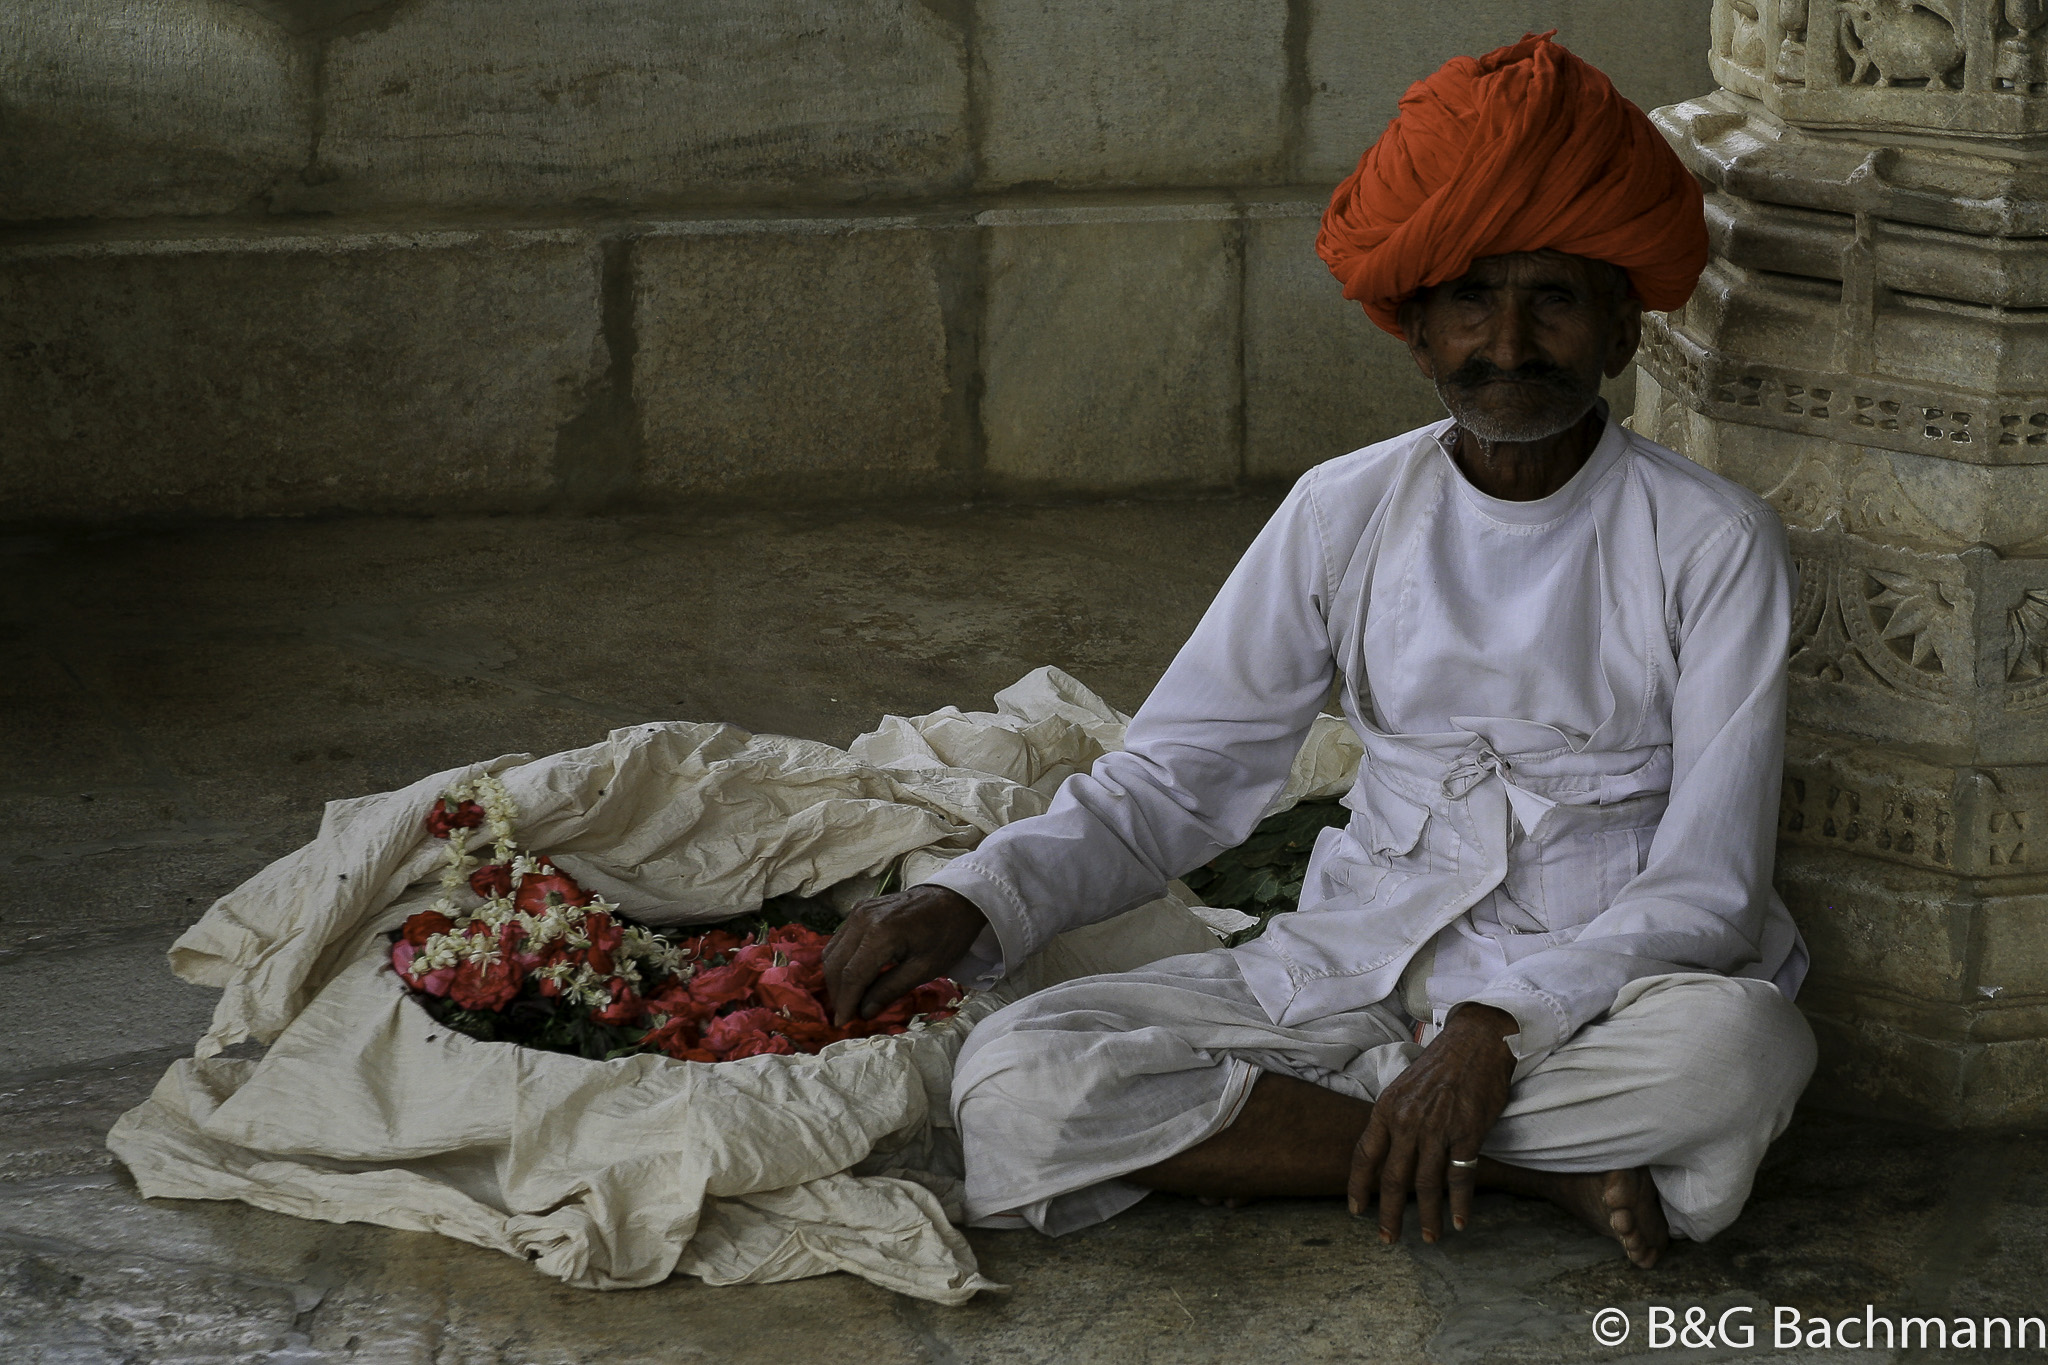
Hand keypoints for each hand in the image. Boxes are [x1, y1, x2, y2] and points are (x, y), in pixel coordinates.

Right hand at [823, 884, 987, 1026]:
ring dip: (836, 978)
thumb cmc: (947, 934)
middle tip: (846, 1015)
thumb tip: (864, 1012)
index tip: (842, 1024)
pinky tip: (852, 977)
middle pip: (836, 963)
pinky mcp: (860, 909)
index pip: (852, 975)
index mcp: (881, 934)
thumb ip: (890, 990)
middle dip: (838, 994)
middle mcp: (862, 919)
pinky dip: (841, 961)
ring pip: (833, 951)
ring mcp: (859, 911)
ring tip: (848, 1000)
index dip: (845, 1003)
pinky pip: (841, 939)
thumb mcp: (924, 969)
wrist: (957, 899)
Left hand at [1348, 1003, 1518, 1244]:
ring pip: (1426, 1184)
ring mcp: (1437, 1129)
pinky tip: (1460, 1222)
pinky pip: (1460, 1178)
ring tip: (1428, 1237)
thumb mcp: (1404, 1088)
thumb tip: (1385, 1151)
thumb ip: (1393, 1119)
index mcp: (1387, 1108)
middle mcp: (1407, 1121)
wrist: (1476, 1042)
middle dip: (1388, 1213)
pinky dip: (1460, 1204)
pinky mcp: (1467, 1133)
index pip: (1364, 1155)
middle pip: (1392, 1177)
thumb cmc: (1441, 1066)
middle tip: (1388, 1239)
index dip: (1358, 1186)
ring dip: (1426, 1217)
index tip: (1356, 1210)